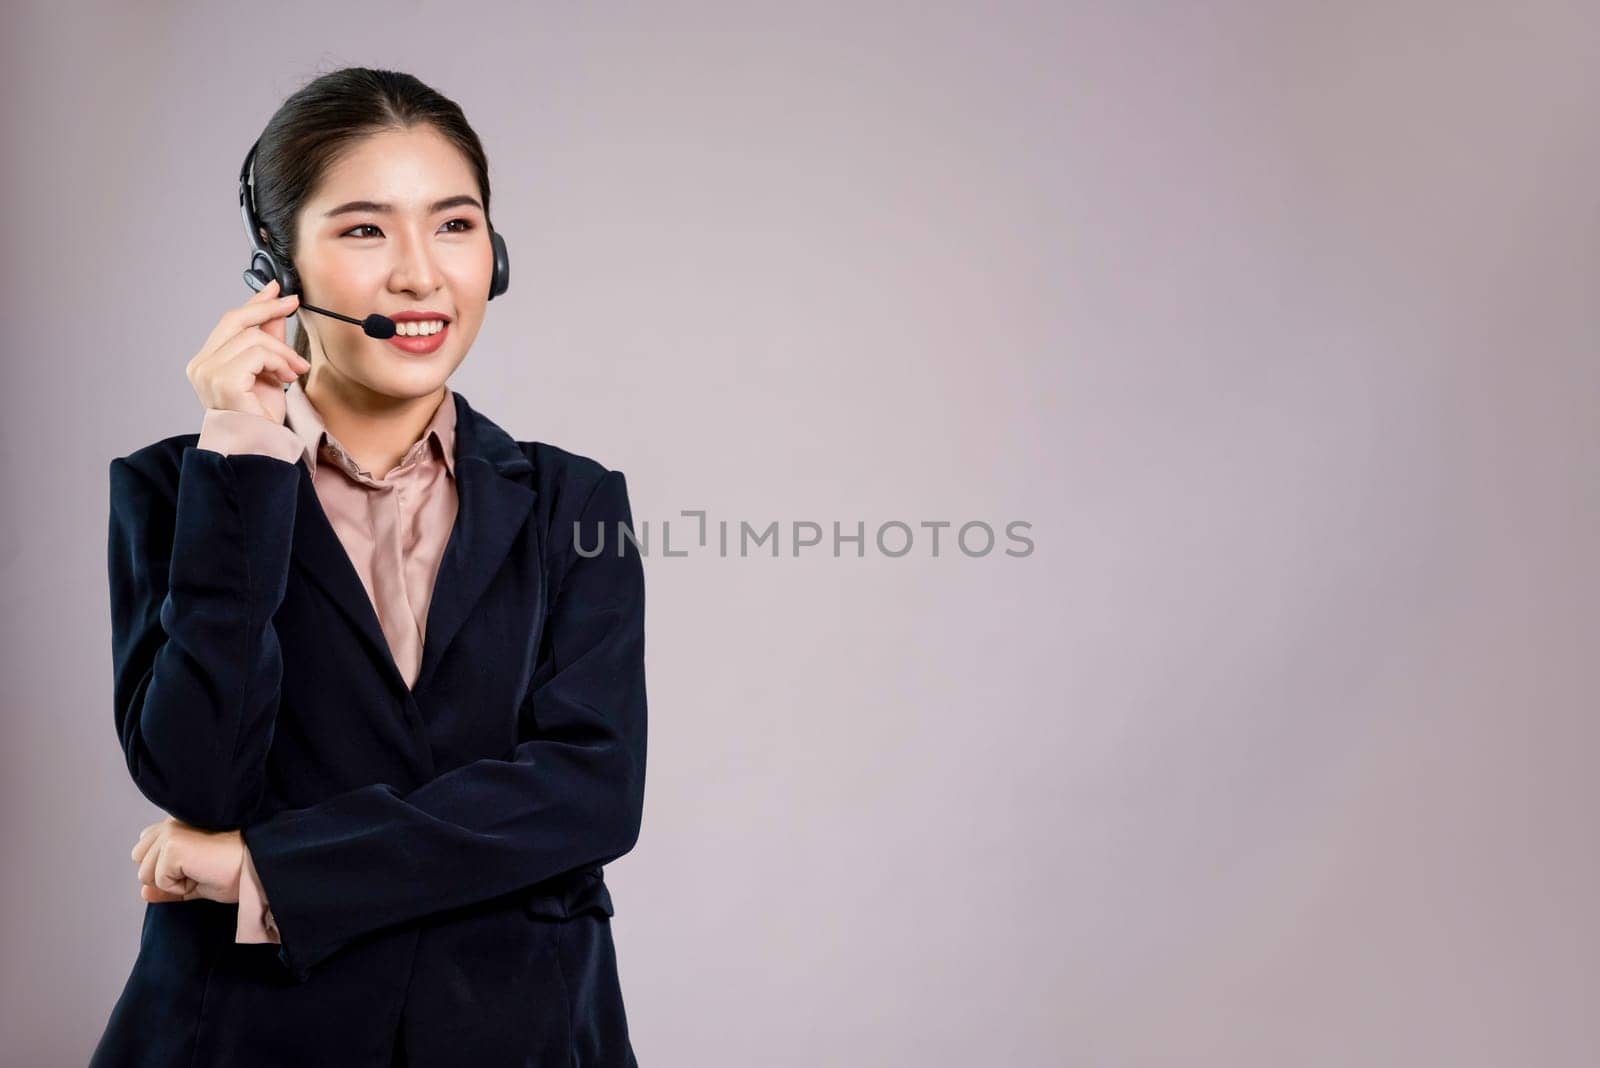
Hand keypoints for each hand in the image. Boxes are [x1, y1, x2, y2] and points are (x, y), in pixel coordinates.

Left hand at [131, 815, 243, 904]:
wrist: (255, 869)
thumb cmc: (234, 872)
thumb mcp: (193, 881)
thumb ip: (166, 885)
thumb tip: (143, 893)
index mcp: (176, 824)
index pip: (145, 850)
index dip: (164, 869)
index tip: (195, 869)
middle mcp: (171, 822)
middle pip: (140, 861)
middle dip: (163, 876)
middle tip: (198, 871)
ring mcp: (170, 832)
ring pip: (145, 874)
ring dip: (172, 883)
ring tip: (201, 872)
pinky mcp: (172, 846)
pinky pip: (158, 881)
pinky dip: (179, 888)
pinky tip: (201, 874)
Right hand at [185, 277, 308, 422]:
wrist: (260, 446)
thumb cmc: (261, 417)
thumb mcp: (269, 370)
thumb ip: (269, 340)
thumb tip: (277, 309)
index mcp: (207, 361)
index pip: (230, 322)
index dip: (253, 302)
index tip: (275, 288)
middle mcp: (201, 364)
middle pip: (235, 320)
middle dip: (267, 308)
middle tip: (293, 303)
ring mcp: (208, 372)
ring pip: (252, 338)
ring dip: (283, 351)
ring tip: (297, 369)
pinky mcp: (222, 380)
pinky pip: (258, 354)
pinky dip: (279, 362)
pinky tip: (288, 379)